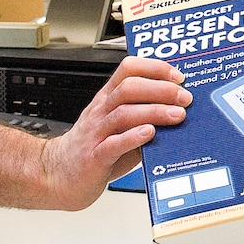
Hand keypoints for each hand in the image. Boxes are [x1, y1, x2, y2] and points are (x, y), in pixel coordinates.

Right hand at [40, 56, 189, 210]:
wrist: (58, 175)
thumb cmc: (94, 149)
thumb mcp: (117, 126)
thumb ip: (143, 117)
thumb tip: (180, 111)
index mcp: (107, 99)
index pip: (128, 69)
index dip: (155, 68)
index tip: (179, 77)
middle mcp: (101, 112)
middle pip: (129, 88)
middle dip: (161, 89)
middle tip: (184, 98)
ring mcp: (96, 133)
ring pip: (124, 113)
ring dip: (154, 111)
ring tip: (177, 115)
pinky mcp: (95, 157)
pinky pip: (113, 144)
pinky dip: (133, 137)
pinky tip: (150, 134)